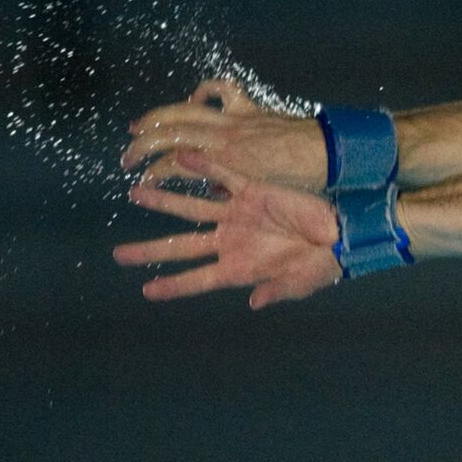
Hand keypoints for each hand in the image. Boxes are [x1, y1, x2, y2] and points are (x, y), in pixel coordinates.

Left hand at [113, 149, 340, 308]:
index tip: (147, 290)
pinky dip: (204, 167)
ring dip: (164, 201)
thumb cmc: (321, 264)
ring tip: (136, 194)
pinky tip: (182, 158)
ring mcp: (239, 214)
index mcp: (238, 268)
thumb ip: (275, 291)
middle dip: (150, 250)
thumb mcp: (299, 283)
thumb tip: (254, 303)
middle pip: (182, 246)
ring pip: (192, 207)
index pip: (198, 279)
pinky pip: (224, 175)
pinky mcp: (253, 190)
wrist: (341, 232)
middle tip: (119, 254)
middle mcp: (231, 240)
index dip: (172, 286)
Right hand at [122, 78, 325, 190]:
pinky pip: (223, 89)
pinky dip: (205, 91)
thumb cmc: (301, 181)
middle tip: (127, 156)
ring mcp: (237, 117)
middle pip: (170, 133)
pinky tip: (195, 100)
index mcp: (226, 161)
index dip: (153, 174)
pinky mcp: (250, 108)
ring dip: (159, 116)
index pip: (174, 165)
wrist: (331, 152)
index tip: (141, 182)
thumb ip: (231, 190)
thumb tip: (213, 189)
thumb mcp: (261, 194)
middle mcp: (225, 136)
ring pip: (186, 110)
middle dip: (143, 144)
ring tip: (139, 126)